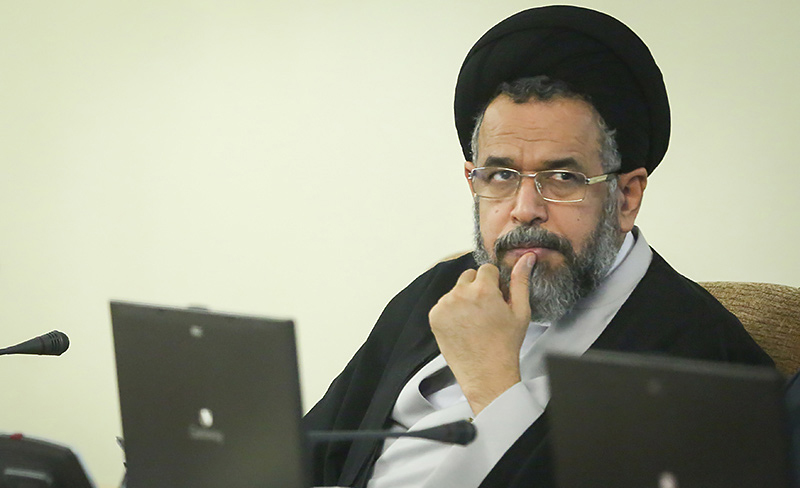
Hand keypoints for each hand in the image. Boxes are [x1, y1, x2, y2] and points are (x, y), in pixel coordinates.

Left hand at [429, 253, 535, 414]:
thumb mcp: (520, 311)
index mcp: (483, 289)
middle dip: (477, 287)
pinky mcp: (435, 316)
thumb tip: (526, 257)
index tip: (497, 298)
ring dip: (464, 299)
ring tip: (475, 321)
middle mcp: (460, 294)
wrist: (486, 374)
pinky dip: (452, 311)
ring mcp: (444, 305)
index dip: (494, 283)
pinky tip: (463, 326)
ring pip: (456, 290)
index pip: (487, 269)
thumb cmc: (505, 345)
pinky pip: (444, 304)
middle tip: (486, 310)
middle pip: (469, 276)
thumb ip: (521, 280)